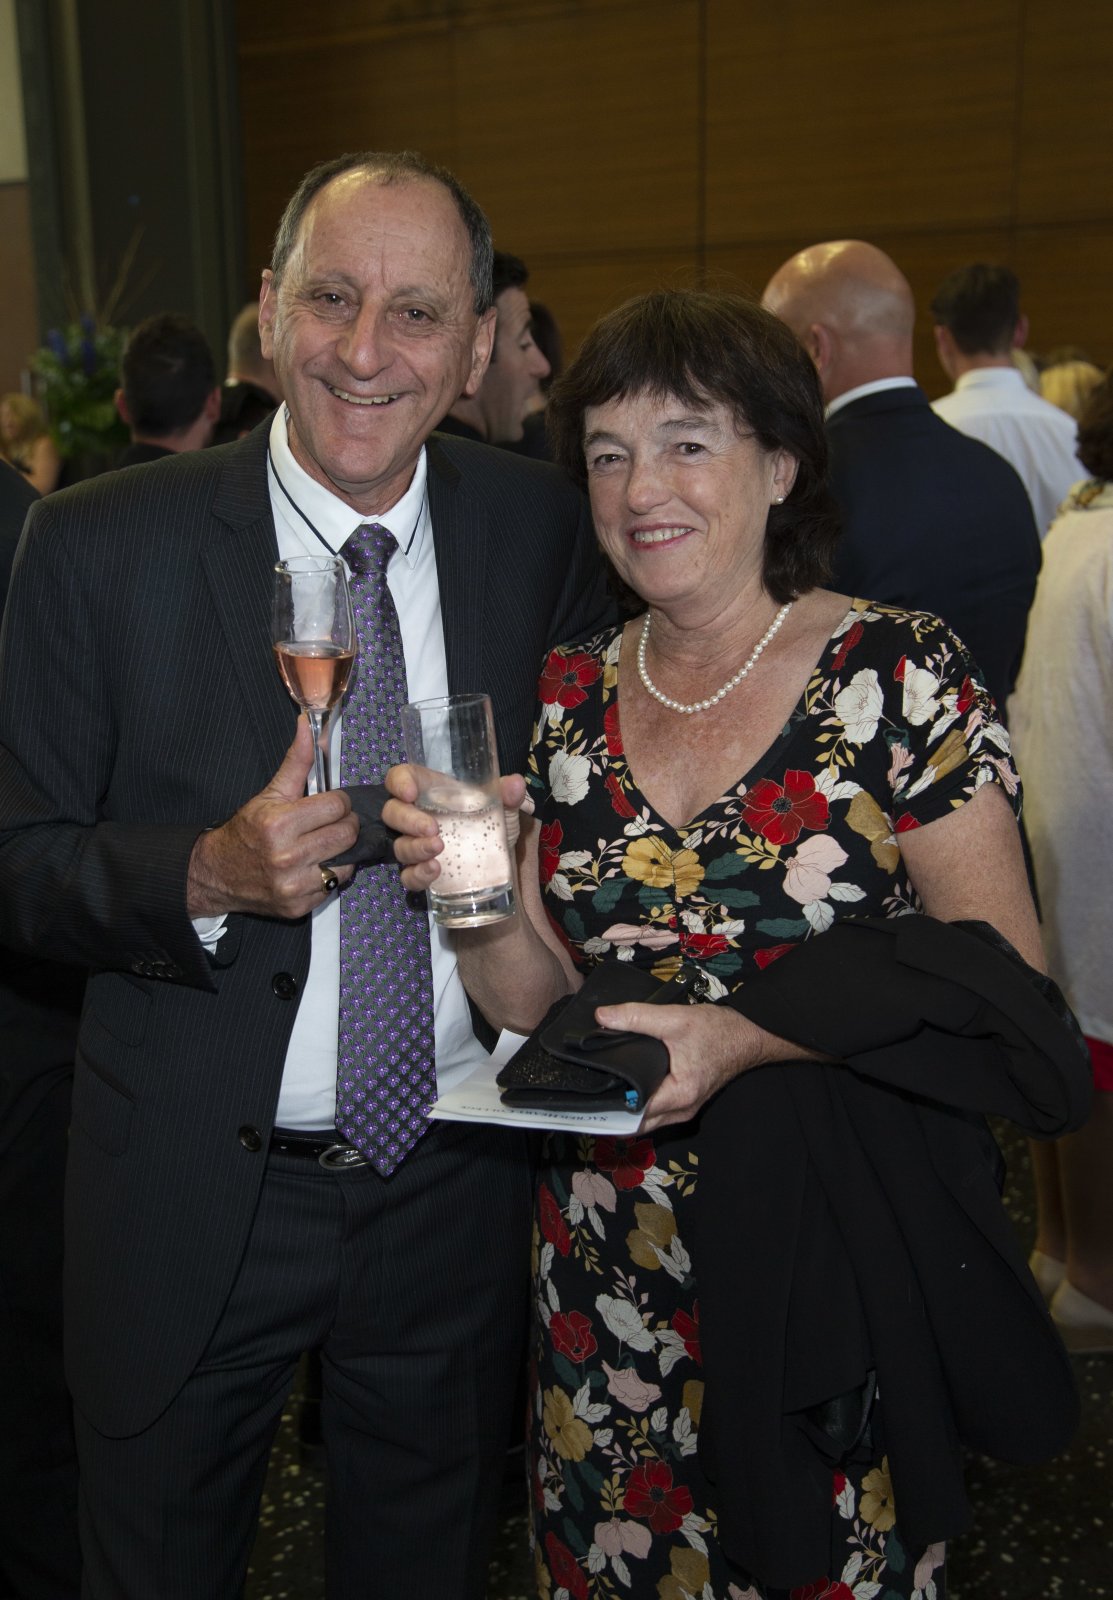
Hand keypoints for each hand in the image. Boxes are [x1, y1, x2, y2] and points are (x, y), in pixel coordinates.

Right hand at [187, 718, 358, 917]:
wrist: (218, 874)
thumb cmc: (247, 831)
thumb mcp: (269, 794)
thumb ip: (295, 762)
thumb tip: (307, 727)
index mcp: (279, 824)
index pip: (337, 806)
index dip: (336, 802)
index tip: (328, 805)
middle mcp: (287, 857)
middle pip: (346, 834)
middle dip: (343, 825)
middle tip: (329, 823)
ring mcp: (293, 885)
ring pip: (346, 861)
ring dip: (340, 852)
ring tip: (323, 845)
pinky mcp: (299, 906)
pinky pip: (333, 886)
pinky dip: (329, 875)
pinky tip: (313, 866)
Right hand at [383, 767, 531, 892]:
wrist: (499, 859)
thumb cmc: (491, 821)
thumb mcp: (502, 806)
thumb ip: (508, 795)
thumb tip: (516, 784)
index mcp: (429, 791)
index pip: (401, 778)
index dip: (399, 782)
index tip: (409, 792)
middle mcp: (416, 816)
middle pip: (393, 813)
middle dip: (408, 820)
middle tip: (432, 829)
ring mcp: (415, 845)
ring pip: (399, 846)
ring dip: (415, 848)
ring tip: (438, 849)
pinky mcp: (421, 872)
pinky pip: (408, 876)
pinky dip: (417, 875)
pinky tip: (435, 872)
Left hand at [591, 999, 773, 1133]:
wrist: (749, 1035)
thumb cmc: (718, 1031)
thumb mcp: (675, 1019)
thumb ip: (637, 1017)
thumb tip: (601, 1017)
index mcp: (679, 1096)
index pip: (633, 1111)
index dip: (608, 1104)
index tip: (585, 1094)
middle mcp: (681, 1110)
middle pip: (637, 1123)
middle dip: (612, 1113)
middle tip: (586, 1094)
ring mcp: (685, 1108)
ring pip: (647, 1119)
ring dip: (626, 1110)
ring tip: (599, 1090)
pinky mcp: (686, 1100)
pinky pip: (656, 1110)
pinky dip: (640, 1104)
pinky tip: (624, 1087)